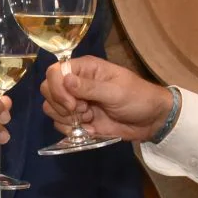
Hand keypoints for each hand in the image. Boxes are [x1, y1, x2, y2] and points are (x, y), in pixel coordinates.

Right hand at [40, 57, 171, 143]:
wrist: (150, 121)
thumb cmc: (137, 98)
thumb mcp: (116, 91)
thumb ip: (90, 87)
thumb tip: (65, 80)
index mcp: (85, 68)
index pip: (54, 71)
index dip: (57, 89)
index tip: (72, 104)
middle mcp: (76, 82)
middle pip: (47, 89)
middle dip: (60, 105)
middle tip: (82, 112)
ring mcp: (76, 101)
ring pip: (51, 107)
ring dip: (66, 118)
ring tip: (88, 119)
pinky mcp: (78, 119)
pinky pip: (60, 123)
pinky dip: (71, 129)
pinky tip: (90, 129)